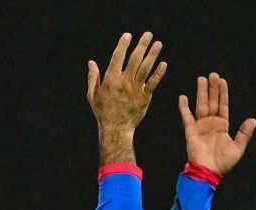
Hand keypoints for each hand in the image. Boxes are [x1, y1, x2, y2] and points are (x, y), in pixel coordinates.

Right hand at [87, 31, 166, 163]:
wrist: (116, 129)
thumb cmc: (103, 112)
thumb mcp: (92, 95)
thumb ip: (92, 78)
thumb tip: (91, 62)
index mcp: (111, 80)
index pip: (118, 58)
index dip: (123, 45)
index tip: (128, 35)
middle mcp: (124, 82)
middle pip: (135, 59)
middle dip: (142, 45)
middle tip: (148, 34)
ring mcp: (135, 90)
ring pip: (145, 69)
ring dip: (153, 55)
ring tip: (158, 44)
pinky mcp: (145, 98)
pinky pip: (153, 83)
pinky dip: (158, 73)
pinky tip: (163, 64)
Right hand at [179, 72, 255, 176]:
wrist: (209, 172)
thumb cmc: (223, 163)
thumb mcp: (238, 147)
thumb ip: (244, 133)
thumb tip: (253, 120)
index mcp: (222, 126)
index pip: (222, 105)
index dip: (223, 93)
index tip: (222, 81)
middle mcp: (211, 123)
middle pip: (212, 102)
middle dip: (212, 88)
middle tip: (212, 74)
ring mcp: (200, 126)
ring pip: (201, 105)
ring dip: (201, 92)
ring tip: (201, 79)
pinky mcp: (191, 131)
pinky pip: (187, 117)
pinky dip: (184, 107)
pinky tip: (183, 97)